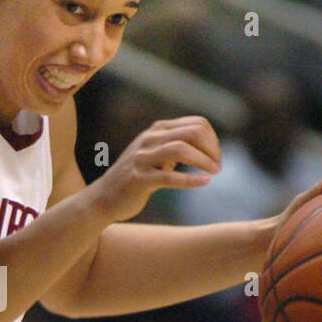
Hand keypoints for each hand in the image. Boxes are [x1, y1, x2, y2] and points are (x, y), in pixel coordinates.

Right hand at [95, 116, 220, 223]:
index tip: (215, 157)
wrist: (104, 198)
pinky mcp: (139, 179)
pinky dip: (191, 179)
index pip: (195, 123)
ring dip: (204, 161)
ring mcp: (142, 158)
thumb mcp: (155, 155)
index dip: (212, 139)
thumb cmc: (135, 177)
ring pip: (181, 149)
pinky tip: (204, 182)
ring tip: (214, 172)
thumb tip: (207, 145)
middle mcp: (149, 139)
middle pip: (192, 132)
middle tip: (217, 166)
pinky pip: (170, 177)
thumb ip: (175, 146)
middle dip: (211, 148)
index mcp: (156, 130)